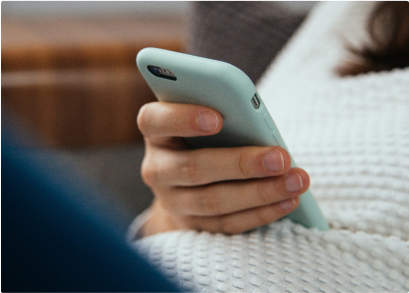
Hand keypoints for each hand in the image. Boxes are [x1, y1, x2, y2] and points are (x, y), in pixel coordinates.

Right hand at [137, 102, 309, 236]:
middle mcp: (157, 168)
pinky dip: (261, 213)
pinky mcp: (193, 225)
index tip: (218, 118)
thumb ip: (221, 111)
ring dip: (259, 192)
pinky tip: (288, 201)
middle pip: (193, 168)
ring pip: (213, 201)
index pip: (154, 121)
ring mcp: (172, 201)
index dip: (182, 118)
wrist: (186, 180)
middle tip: (281, 158)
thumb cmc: (204, 136)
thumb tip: (256, 121)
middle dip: (241, 164)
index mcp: (157, 133)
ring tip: (296, 181)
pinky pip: (227, 223)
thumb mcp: (204, 117)